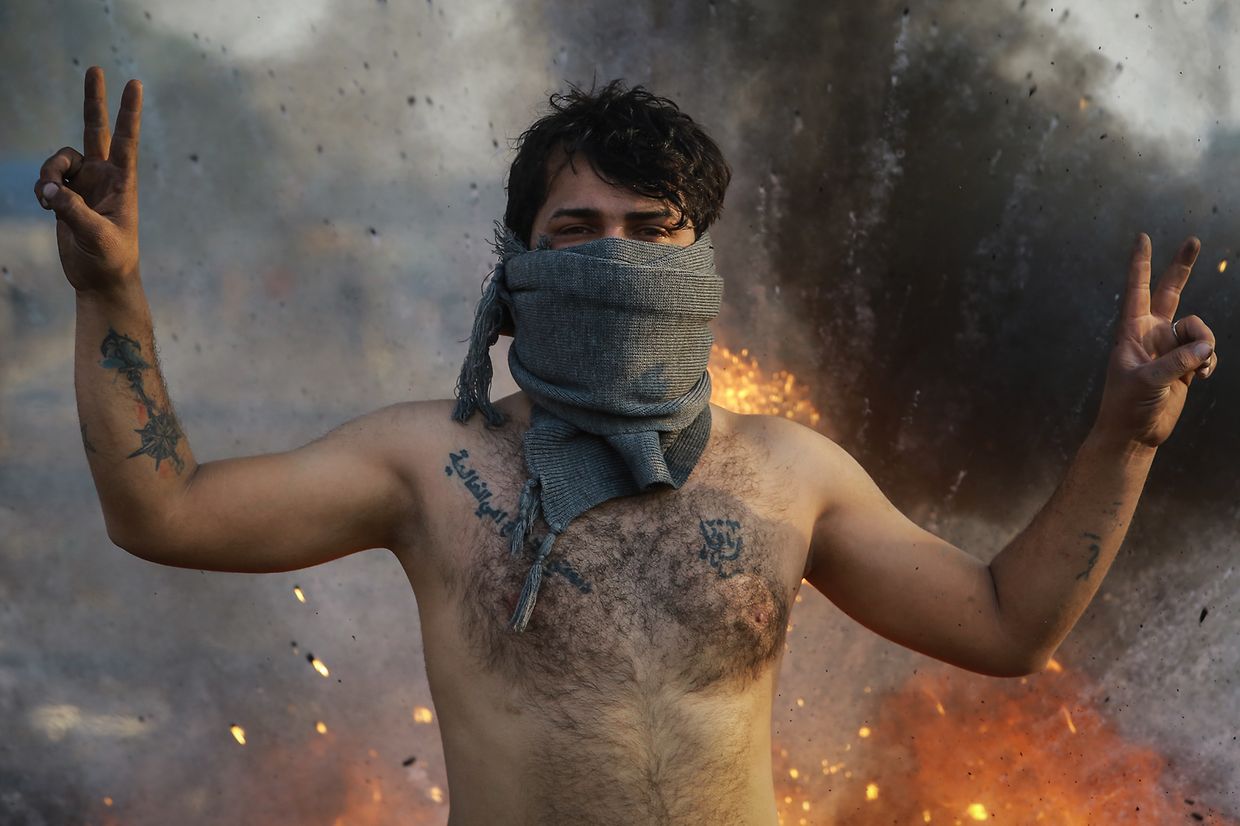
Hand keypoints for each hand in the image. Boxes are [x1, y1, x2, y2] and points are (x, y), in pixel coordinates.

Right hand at [34, 66, 142, 292]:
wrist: (100, 279)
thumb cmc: (111, 259)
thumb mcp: (97, 237)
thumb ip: (73, 212)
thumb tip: (51, 190)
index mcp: (123, 183)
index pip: (126, 141)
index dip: (128, 112)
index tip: (134, 83)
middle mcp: (105, 176)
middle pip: (96, 129)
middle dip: (94, 100)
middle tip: (95, 69)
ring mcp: (86, 183)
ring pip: (60, 158)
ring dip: (49, 172)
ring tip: (49, 198)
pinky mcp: (68, 194)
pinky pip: (48, 178)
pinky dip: (43, 187)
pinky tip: (46, 205)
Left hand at [1094, 233, 1218, 447]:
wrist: (1135, 433)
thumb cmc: (1127, 406)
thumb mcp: (1148, 381)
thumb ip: (1177, 362)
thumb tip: (1206, 347)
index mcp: (1131, 332)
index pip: (1136, 290)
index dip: (1140, 264)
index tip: (1142, 238)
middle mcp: (1151, 334)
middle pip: (1170, 292)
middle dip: (1182, 267)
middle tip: (1193, 240)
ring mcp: (1169, 347)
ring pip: (1199, 328)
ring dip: (1204, 344)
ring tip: (1196, 368)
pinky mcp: (1185, 363)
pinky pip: (1207, 350)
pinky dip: (1209, 361)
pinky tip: (1201, 378)